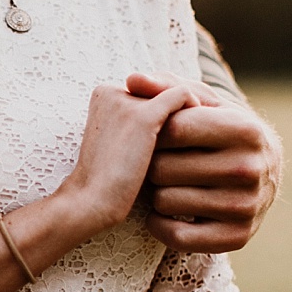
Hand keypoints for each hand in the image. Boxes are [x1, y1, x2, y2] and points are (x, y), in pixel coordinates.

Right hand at [56, 80, 200, 231]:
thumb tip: (174, 116)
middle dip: (176, 108)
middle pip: (161, 88)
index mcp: (103, 95)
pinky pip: (183, 96)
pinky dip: (197, 109)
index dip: (163, 109)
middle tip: (193, 134)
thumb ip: (137, 123)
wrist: (91, 202)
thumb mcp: (120, 143)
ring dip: (190, 109)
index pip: (147, 89)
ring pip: (174, 90)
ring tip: (199, 135)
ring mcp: (126, 101)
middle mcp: (113, 90)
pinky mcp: (143, 116)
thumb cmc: (108, 181)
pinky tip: (200, 135)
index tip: (178, 132)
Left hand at [128, 72, 282, 253]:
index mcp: (244, 129)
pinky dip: (159, 224)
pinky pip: (175, 236)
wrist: (265, 171)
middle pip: (162, 168)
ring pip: (164, 201)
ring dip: (156, 193)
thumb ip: (165, 87)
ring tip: (169, 183)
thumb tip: (131, 79)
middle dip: (152, 163)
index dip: (153, 131)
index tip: (156, 133)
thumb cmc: (219, 128)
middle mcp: (250, 168)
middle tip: (161, 162)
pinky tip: (165, 211)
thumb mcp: (202, 102)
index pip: (171, 129)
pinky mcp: (237, 238)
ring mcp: (246, 207)